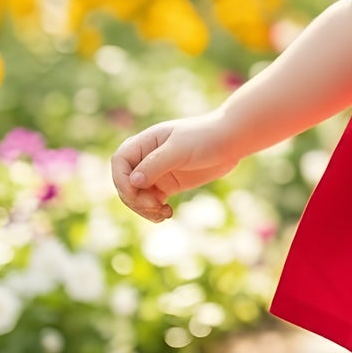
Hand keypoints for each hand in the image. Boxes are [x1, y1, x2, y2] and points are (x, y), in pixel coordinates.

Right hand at [111, 111, 242, 222]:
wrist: (231, 141)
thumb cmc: (206, 138)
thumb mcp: (180, 149)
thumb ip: (155, 164)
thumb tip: (132, 182)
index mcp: (145, 142)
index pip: (120, 162)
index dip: (121, 180)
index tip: (135, 192)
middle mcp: (147, 157)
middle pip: (126, 183)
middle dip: (135, 199)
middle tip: (154, 206)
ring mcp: (157, 172)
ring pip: (137, 196)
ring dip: (144, 209)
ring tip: (163, 214)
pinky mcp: (168, 185)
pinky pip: (152, 202)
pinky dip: (154, 211)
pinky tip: (168, 213)